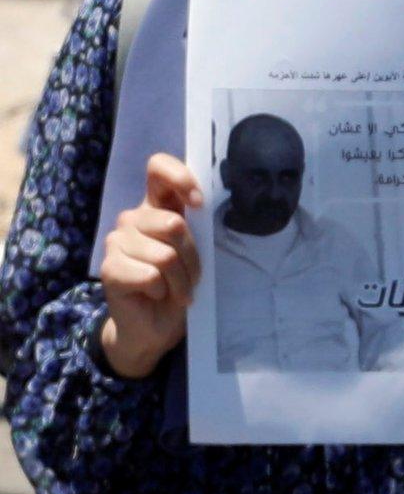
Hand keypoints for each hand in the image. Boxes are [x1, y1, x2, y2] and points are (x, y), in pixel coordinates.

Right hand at [98, 153, 203, 379]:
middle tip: (190, 276)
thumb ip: (197, 224)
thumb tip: (206, 202)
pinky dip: (164, 290)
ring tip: (176, 289)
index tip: (199, 203)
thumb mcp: (194, 250)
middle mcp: (132, 219)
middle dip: (192, 256)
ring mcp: (116, 243)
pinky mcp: (108, 269)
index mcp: (156, 206)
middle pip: (172, 223)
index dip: (180, 178)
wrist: (155, 326)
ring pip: (165, 254)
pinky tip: (158, 295)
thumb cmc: (179, 283)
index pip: (158, 168)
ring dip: (180, 279)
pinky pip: (150, 276)